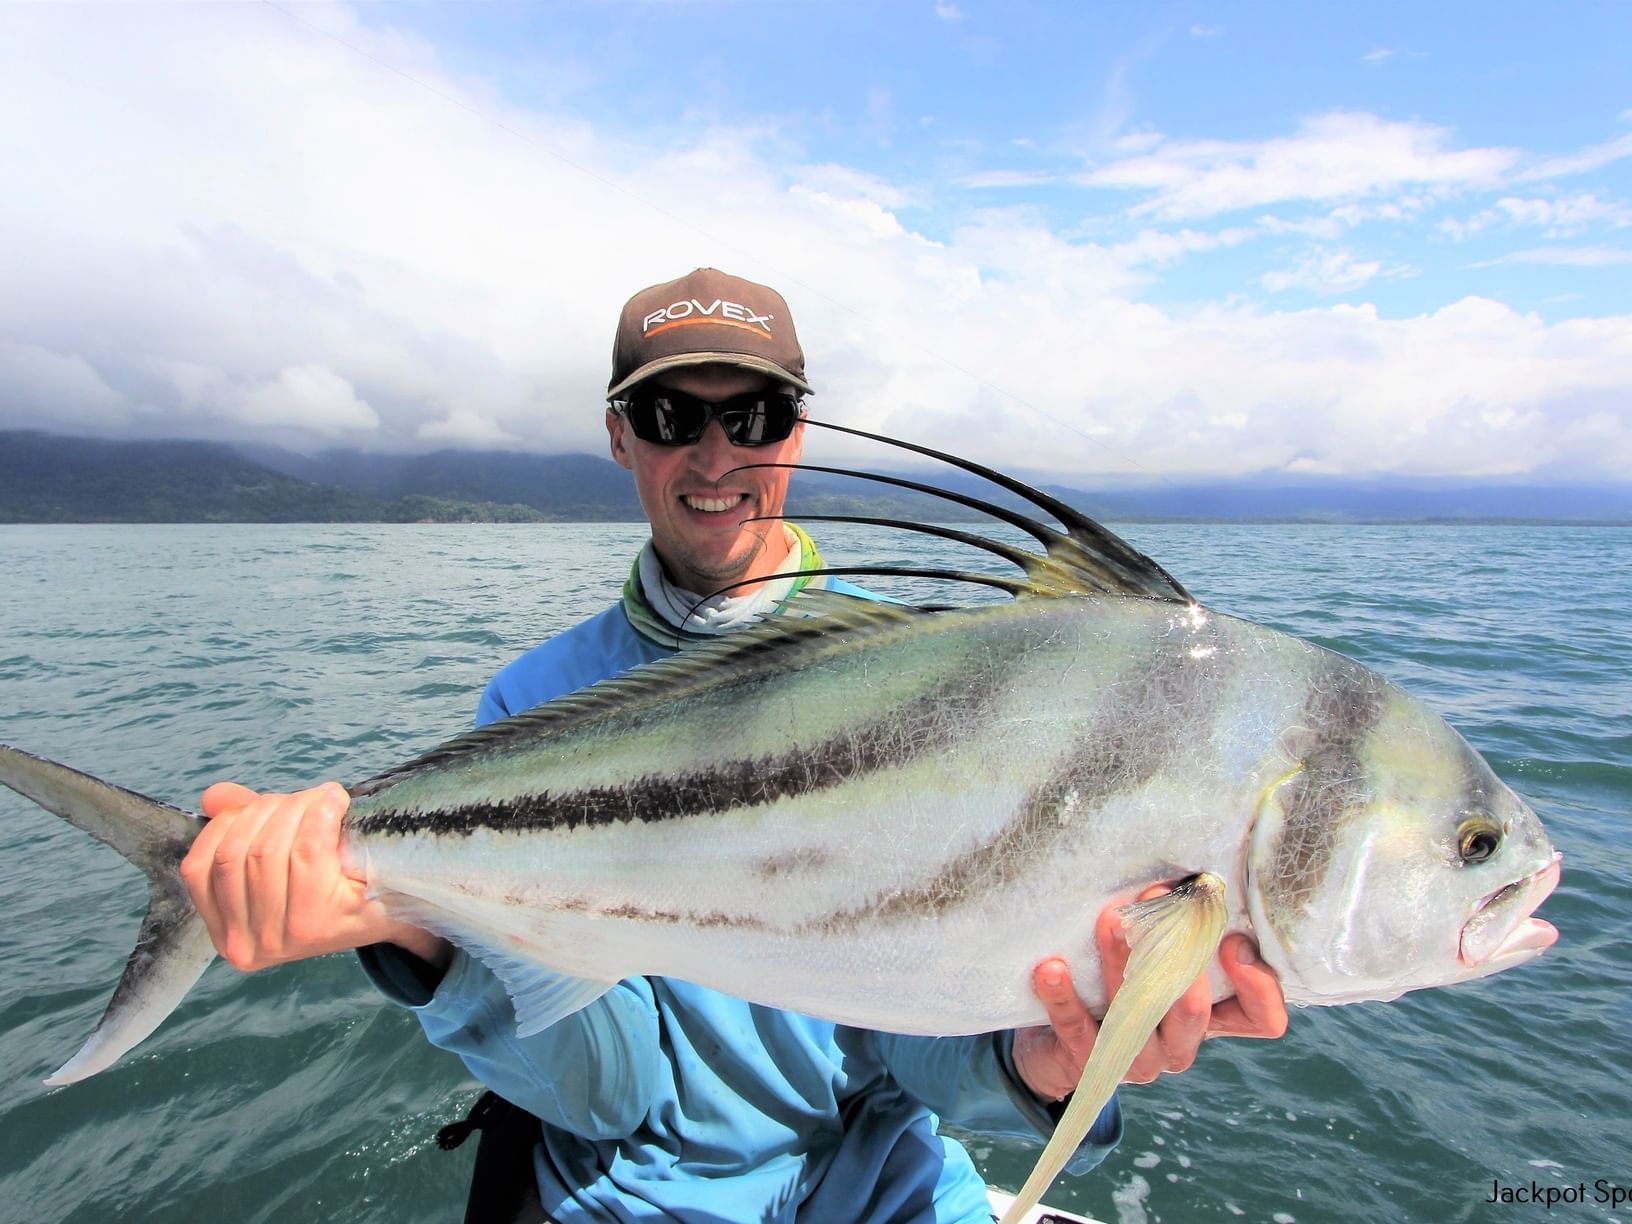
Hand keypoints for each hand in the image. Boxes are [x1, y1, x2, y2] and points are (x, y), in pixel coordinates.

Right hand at [180, 781, 448, 970]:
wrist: (394, 908)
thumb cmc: (334, 879)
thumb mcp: (281, 854)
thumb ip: (243, 824)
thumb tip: (214, 796)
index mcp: (224, 931)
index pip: (201, 865)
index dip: (227, 822)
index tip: (261, 803)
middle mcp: (244, 946)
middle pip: (236, 853)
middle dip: (268, 810)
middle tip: (306, 797)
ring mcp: (280, 940)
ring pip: (267, 850)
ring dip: (296, 808)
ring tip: (324, 798)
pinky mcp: (318, 924)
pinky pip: (305, 851)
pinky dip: (318, 815)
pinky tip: (335, 804)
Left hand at [1011, 884, 1288, 1098]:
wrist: (1056, 1043)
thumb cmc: (1119, 983)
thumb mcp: (1158, 960)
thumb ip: (1181, 931)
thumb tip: (1189, 874)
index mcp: (1209, 1020)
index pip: (1262, 1019)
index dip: (1258, 986)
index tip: (1233, 941)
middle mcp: (1178, 1046)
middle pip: (1193, 1011)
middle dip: (1176, 952)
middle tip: (1157, 900)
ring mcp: (1134, 1060)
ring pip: (1135, 1018)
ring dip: (1120, 963)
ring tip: (1108, 920)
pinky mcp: (1085, 1063)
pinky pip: (1075, 1030)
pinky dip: (1063, 997)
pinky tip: (1051, 967)